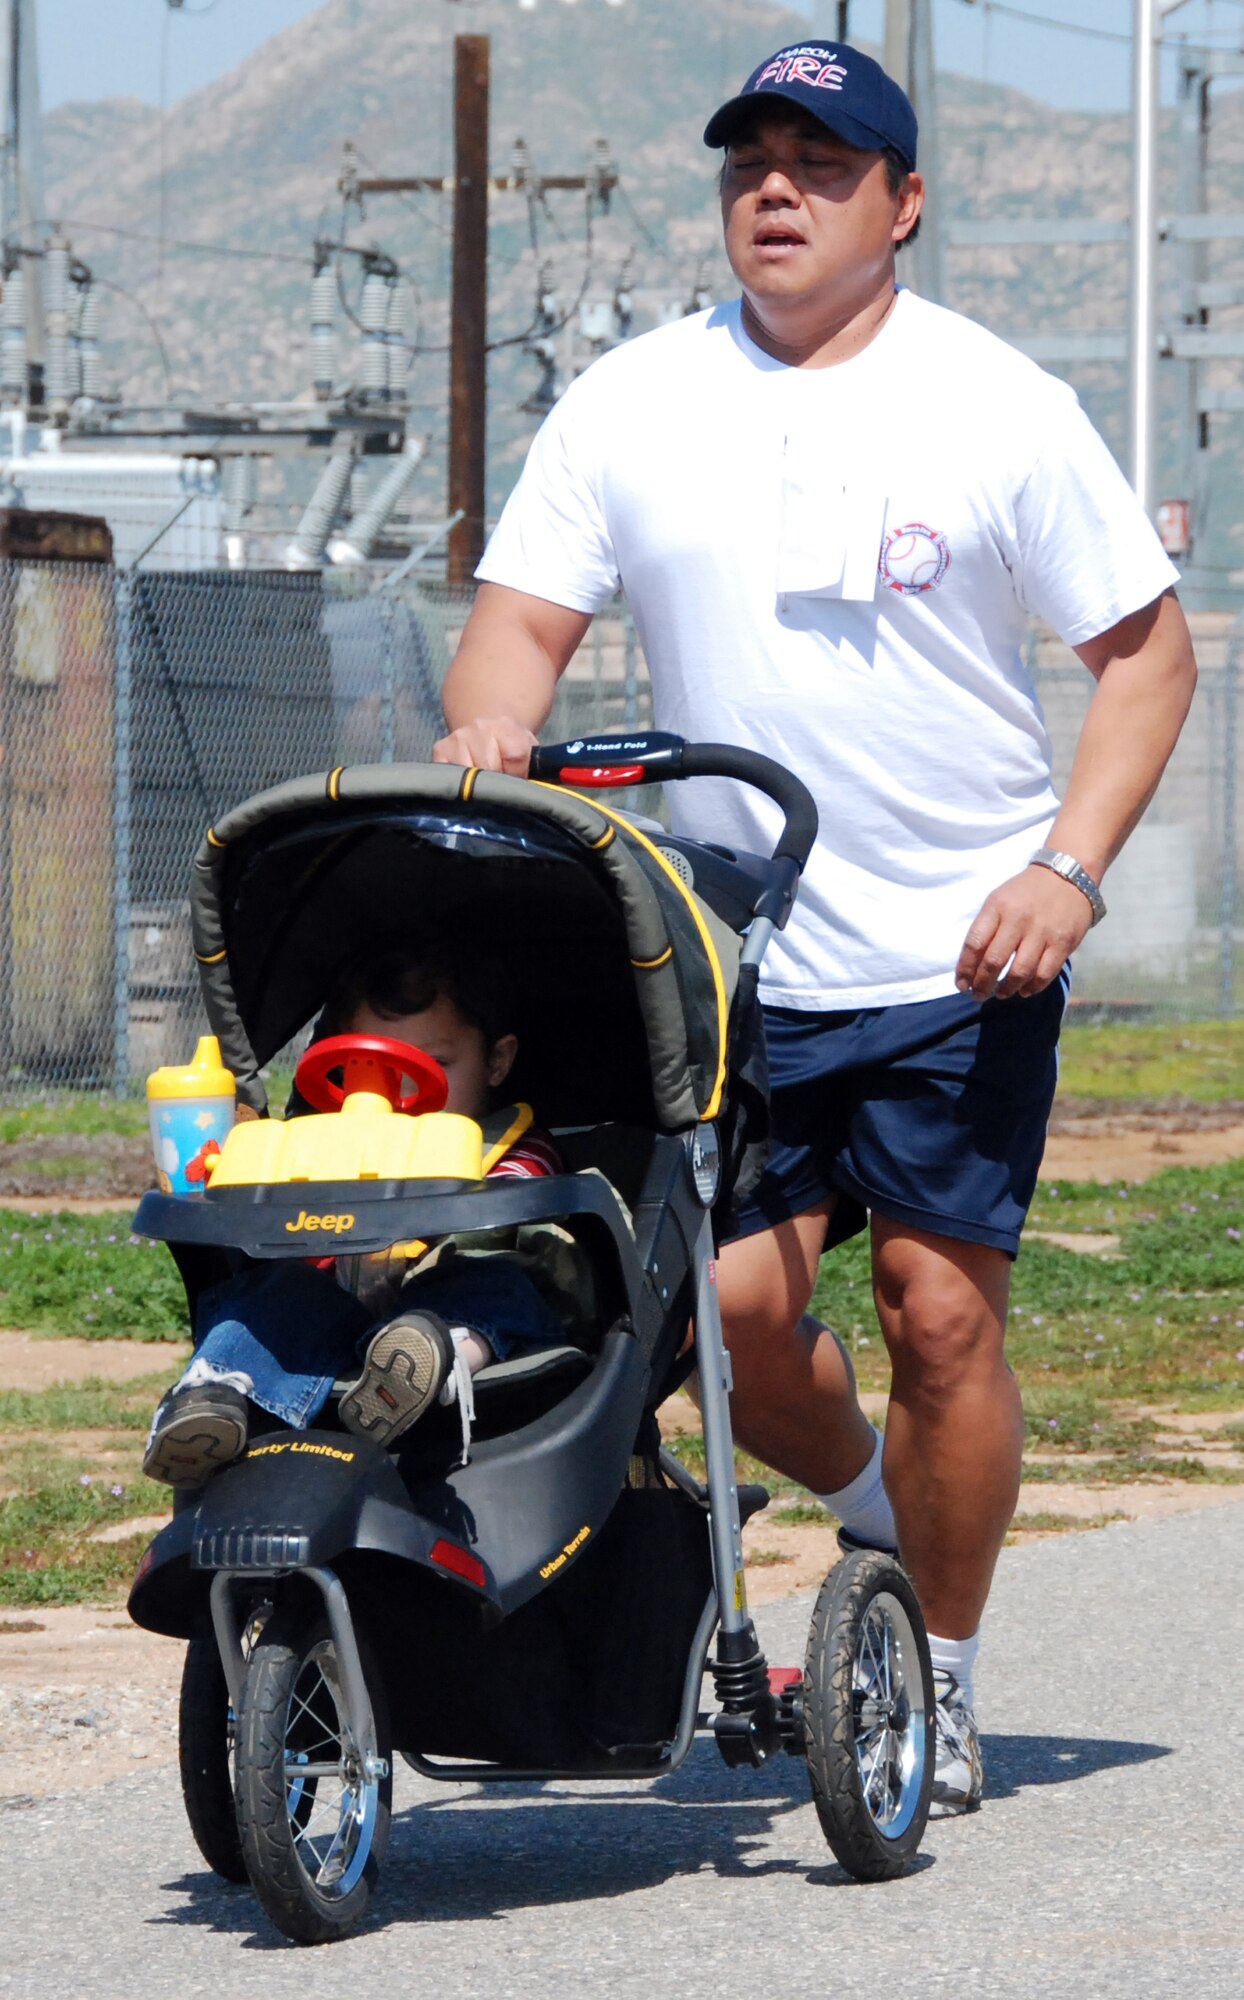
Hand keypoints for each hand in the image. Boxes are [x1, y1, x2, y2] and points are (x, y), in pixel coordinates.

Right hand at [431, 716, 538, 776]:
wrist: (487, 729)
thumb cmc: (512, 749)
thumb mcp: (531, 754)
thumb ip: (537, 769)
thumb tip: (536, 793)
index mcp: (506, 727)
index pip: (515, 756)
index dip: (518, 774)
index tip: (517, 777)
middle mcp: (478, 728)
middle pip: (489, 770)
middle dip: (496, 782)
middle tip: (499, 778)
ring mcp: (457, 738)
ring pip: (468, 776)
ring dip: (477, 784)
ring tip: (483, 776)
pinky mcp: (439, 749)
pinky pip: (449, 776)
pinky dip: (459, 784)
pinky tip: (468, 777)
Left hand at [956, 865, 1092, 999]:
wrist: (1068, 875)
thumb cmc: (1026, 892)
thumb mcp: (999, 900)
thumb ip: (986, 928)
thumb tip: (972, 965)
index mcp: (997, 907)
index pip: (974, 944)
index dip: (965, 969)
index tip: (961, 984)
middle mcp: (1018, 919)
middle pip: (994, 961)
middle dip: (982, 984)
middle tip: (978, 994)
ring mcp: (1042, 932)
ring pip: (1020, 972)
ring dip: (1006, 989)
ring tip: (1001, 993)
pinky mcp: (1063, 943)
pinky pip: (1045, 973)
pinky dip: (1032, 987)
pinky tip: (1025, 990)